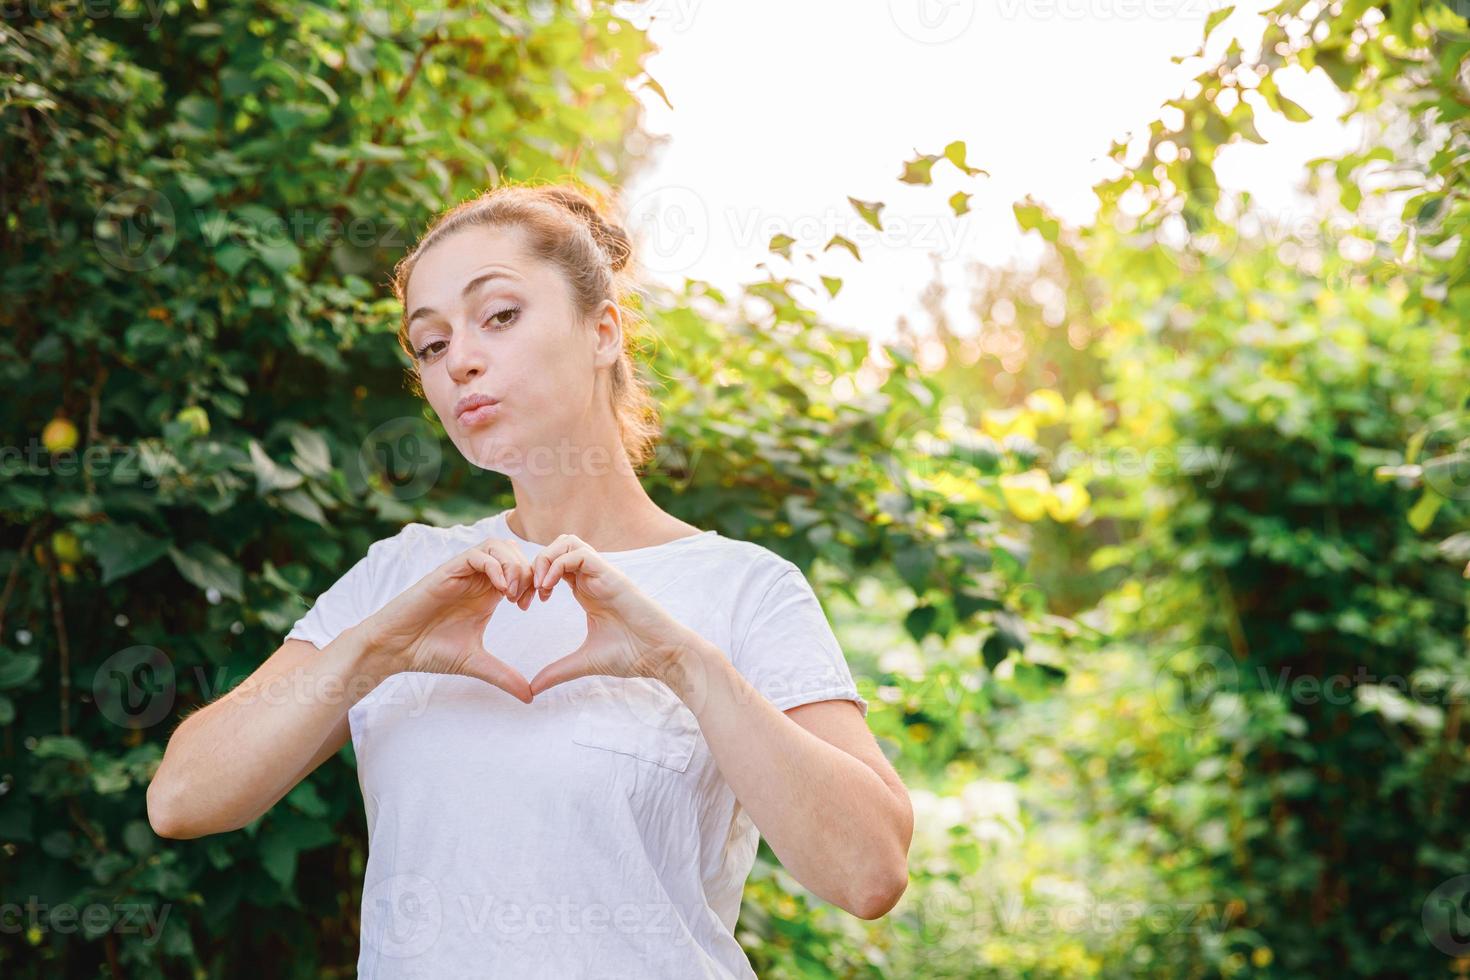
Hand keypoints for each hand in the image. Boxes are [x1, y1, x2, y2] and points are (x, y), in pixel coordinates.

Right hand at [361, 537, 538, 702]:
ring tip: (512, 594)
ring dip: (513, 565)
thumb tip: (531, 697)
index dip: (533, 582)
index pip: (521, 569)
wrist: (395, 650)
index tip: (532, 606)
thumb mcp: (476, 663)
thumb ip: (504, 675)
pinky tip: (500, 590)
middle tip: (525, 599)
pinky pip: (477, 554)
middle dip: (528, 571)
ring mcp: (462, 573)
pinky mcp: (446, 572)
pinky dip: (495, 566)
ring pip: (498, 546)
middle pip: (514, 552)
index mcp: (487, 593)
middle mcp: (476, 579)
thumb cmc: (430, 651)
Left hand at [526, 534, 698, 696]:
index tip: (521, 604)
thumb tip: (533, 689)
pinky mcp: (610, 575)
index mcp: (586, 591)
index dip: (531, 580)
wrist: (661, 654)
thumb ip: (558, 670)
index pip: (553, 567)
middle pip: (557, 547)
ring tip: (538, 587)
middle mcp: (592, 578)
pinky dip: (558, 564)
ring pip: (566, 542)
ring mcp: (602, 573)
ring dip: (546, 559)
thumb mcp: (585, 662)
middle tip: (524, 592)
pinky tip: (549, 588)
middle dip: (534, 564)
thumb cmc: (632, 654)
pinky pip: (578, 553)